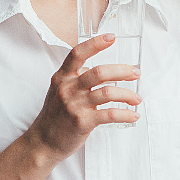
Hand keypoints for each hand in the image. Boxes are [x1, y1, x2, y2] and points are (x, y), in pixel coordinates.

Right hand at [27, 33, 140, 159]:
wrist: (43, 142)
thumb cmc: (54, 116)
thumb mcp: (58, 91)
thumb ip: (75, 78)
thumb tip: (99, 71)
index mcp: (62, 78)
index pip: (77, 54)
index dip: (95, 43)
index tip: (112, 37)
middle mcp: (67, 89)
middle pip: (99, 72)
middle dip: (122, 70)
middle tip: (136, 72)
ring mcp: (74, 106)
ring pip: (107, 93)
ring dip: (127, 94)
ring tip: (137, 98)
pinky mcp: (82, 122)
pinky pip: (109, 114)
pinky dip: (125, 114)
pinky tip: (133, 115)